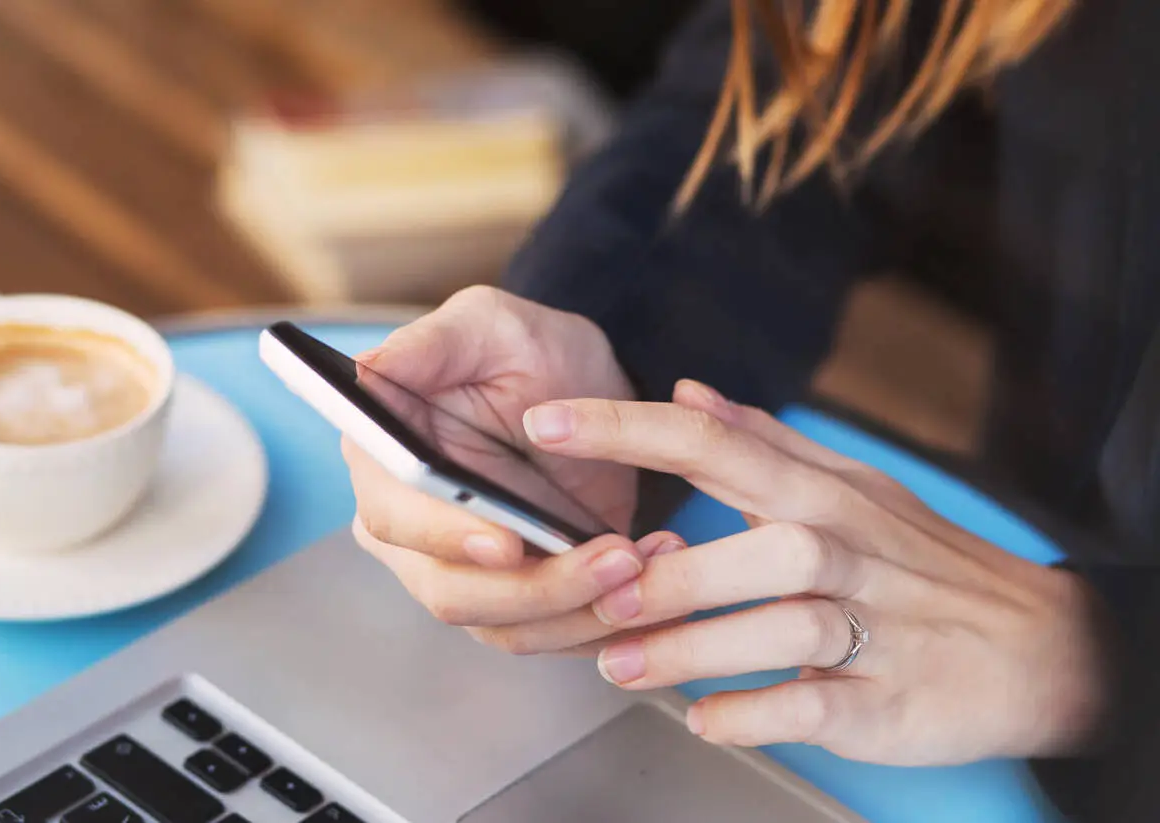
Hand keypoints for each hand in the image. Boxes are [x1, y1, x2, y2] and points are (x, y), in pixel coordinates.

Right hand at [345, 286, 648, 648]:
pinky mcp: (518, 597)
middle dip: (539, 586)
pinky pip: (552, 635)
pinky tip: (653, 579)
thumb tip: (365, 370)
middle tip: (616, 557)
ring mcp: (462, 571)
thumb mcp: (486, 324)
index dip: (446, 538)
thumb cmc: (526, 347)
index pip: (396, 519)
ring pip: (508, 626)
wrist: (586, 388)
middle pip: (453, 592)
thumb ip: (429, 344)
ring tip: (646, 562)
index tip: (507, 542)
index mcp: (384, 462)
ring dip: (582, 609)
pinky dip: (604, 621)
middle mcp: (411, 528)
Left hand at [520, 380, 1112, 764]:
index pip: (715, 443)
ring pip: (784, 627)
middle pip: (760, 543)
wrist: (1037, 646)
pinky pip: (814, 706)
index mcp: (822, 493)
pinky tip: (704, 719)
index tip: (544, 423)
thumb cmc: (920, 561)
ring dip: (694, 648)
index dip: (625, 430)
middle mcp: (847, 551)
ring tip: (623, 666)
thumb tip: (686, 394)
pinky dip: (752, 715)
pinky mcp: (888, 700)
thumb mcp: (848, 486)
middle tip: (595, 592)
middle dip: (669, 572)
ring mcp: (874, 627)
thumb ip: (761, 442)